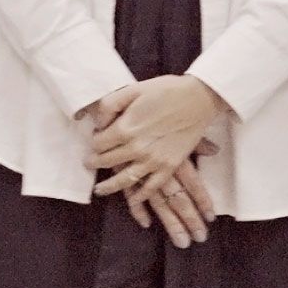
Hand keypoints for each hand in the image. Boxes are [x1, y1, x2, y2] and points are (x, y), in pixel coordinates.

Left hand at [86, 76, 225, 247]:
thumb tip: (98, 122)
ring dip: (108, 187)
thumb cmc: (165, 91)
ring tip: (99, 190)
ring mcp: (153, 161)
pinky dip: (140, 196)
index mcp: (125, 129)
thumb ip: (110, 104)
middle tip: (89, 162)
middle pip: (106, 161)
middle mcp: (136, 148)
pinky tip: (133, 198)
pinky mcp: (168, 167)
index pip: (98, 143)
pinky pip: (151, 187)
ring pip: (124, 180)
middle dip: (94, 162)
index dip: (94, 141)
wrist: (198, 99)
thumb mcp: (133, 89)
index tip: (97, 138)